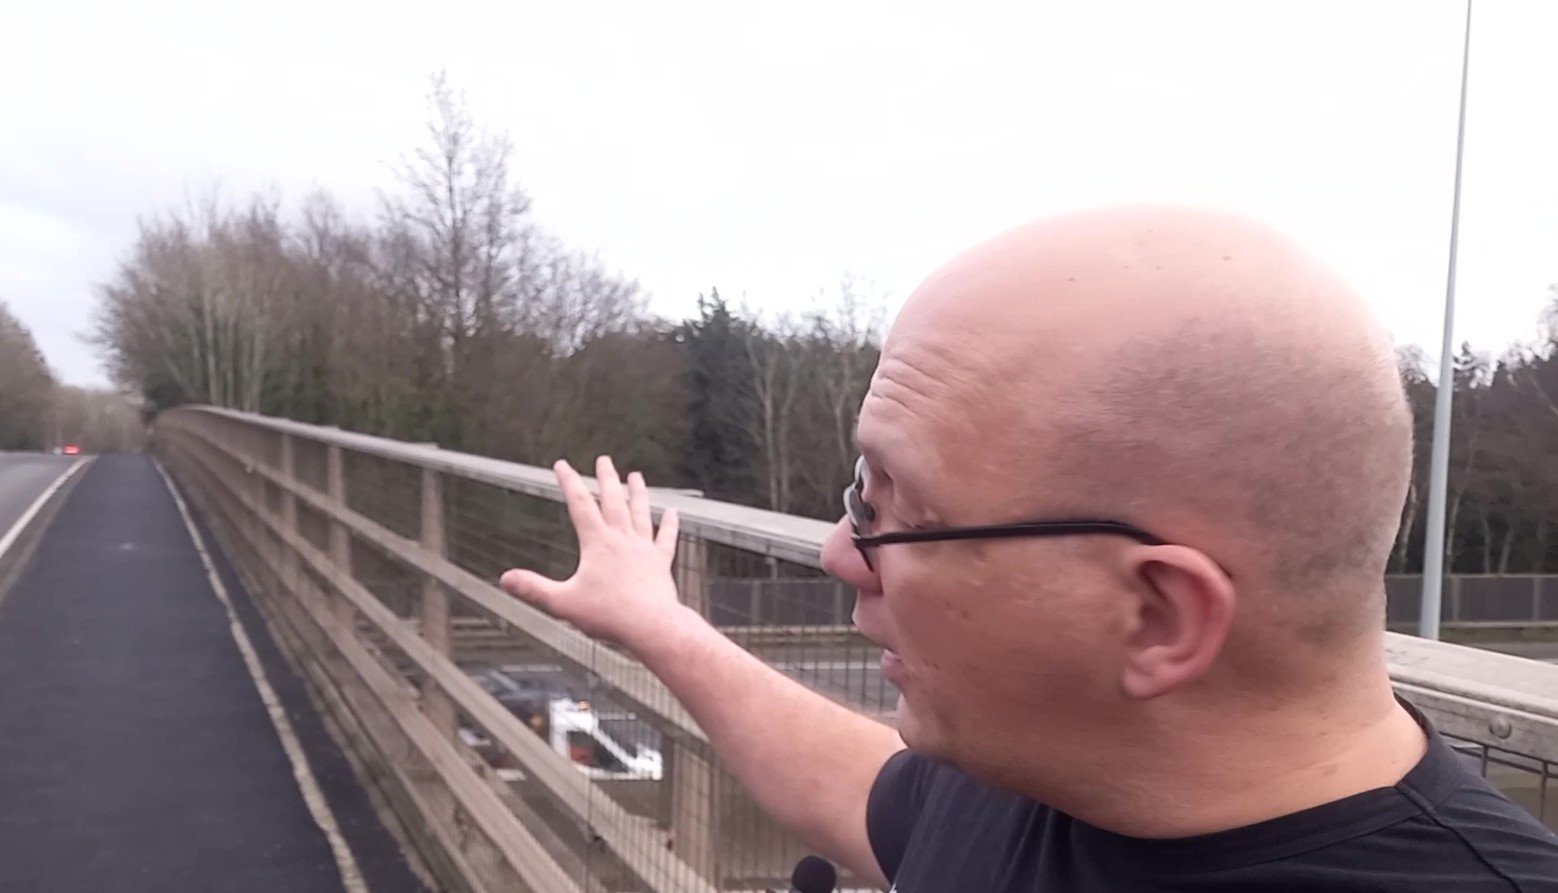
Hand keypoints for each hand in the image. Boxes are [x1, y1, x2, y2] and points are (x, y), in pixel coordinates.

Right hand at [499, 456, 684, 648]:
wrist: (650, 625)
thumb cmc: (609, 615)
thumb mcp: (563, 602)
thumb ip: (534, 588)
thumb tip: (506, 578)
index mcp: (597, 543)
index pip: (580, 504)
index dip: (570, 481)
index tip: (562, 465)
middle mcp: (622, 539)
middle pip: (613, 500)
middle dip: (607, 478)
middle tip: (604, 459)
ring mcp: (644, 548)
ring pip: (641, 512)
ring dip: (638, 493)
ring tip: (636, 476)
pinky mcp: (661, 563)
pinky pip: (666, 538)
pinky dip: (670, 524)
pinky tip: (673, 512)